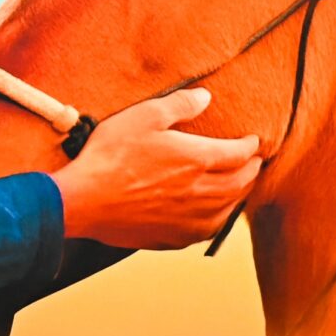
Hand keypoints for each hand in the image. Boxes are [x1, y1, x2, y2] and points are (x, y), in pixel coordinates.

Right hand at [49, 88, 261, 249]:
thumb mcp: (142, 117)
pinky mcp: (172, 237)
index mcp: (197, 159)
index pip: (240, 153)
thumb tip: (206, 97)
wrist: (83, 201)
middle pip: (241, 183)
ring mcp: (188, 219)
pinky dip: (217, 219)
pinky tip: (211, 215)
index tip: (253, 141)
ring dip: (238, 196)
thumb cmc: (110, 156)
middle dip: (251, 170)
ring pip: (228, 209)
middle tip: (252, 163)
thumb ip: (179, 105)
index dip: (251, 146)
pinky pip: (207, 230)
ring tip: (237, 187)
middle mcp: (201, 192)